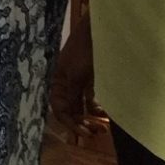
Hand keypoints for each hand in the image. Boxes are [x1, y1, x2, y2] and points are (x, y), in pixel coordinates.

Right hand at [48, 13, 98, 141]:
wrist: (102, 30)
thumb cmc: (85, 50)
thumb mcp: (76, 75)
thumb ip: (72, 95)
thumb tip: (67, 115)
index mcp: (58, 81)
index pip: (59, 109)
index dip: (70, 123)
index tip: (84, 133)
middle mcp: (67, 84)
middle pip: (71, 110)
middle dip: (82, 123)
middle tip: (97, 132)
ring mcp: (81, 81)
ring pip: (83, 107)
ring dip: (91, 119)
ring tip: (104, 128)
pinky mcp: (93, 79)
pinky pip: (93, 100)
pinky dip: (98, 109)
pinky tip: (107, 115)